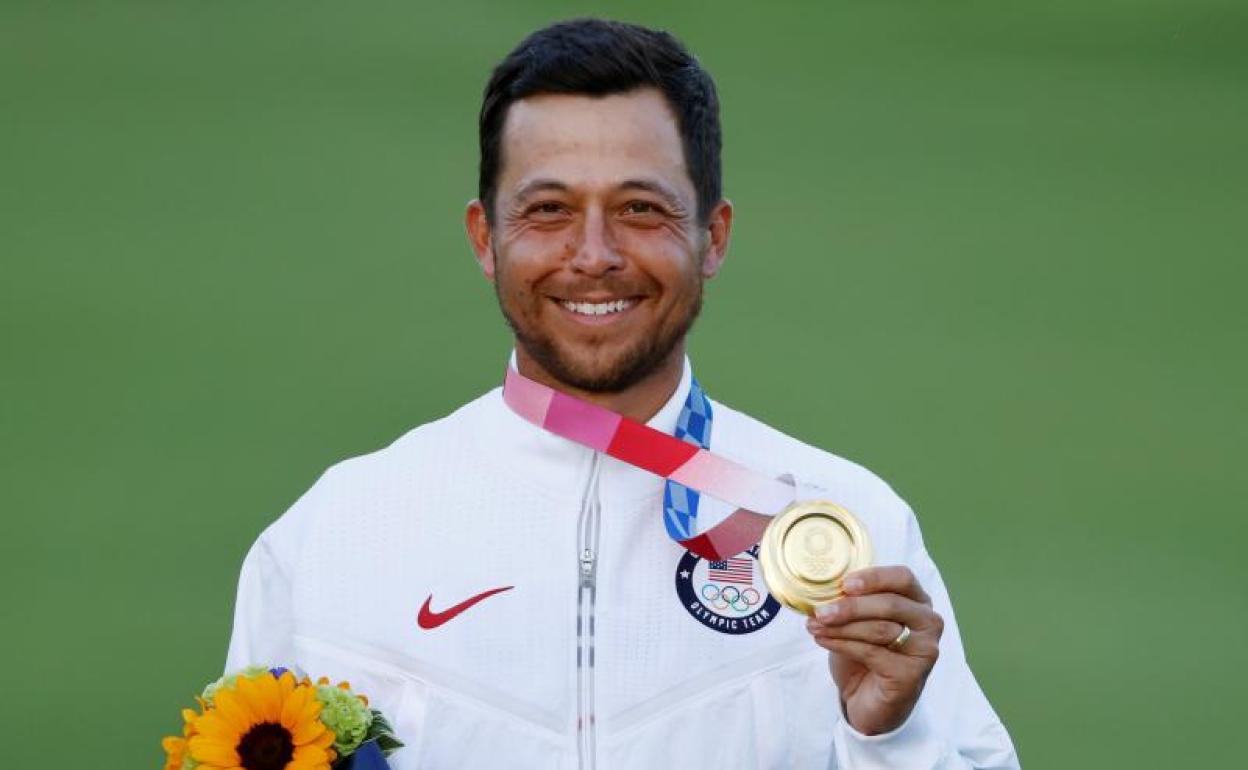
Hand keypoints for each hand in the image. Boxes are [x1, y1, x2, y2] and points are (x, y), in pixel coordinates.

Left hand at [804, 566, 942, 734]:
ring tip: (814, 625)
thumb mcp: (858, 622)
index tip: (845, 584)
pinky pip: (872, 652)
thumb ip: (852, 602)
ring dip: (841, 626)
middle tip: (820, 610)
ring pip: (880, 629)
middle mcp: (928, 623)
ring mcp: (924, 650)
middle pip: (891, 604)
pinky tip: (823, 640)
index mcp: (917, 601)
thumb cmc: (865, 655)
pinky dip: (842, 644)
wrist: (869, 701)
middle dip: (851, 606)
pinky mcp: (911, 674)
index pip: (903, 578)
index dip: (874, 577)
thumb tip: (823, 587)